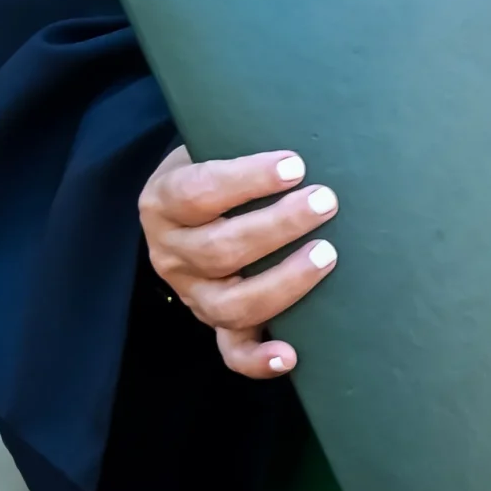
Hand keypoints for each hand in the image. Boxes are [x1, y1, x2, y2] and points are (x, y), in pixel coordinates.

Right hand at [138, 145, 338, 379]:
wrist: (187, 199)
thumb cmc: (214, 163)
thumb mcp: (209, 142)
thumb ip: (239, 140)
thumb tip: (308, 130)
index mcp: (163, 202)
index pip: (199, 193)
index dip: (248, 180)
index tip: (295, 164)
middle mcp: (170, 253)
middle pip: (221, 249)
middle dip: (279, 226)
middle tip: (326, 201)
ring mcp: (192, 293)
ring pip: (231, 304)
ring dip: (284, 282)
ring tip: (328, 255)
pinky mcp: (214, 322)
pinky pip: (231, 351)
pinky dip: (259, 360)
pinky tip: (291, 354)